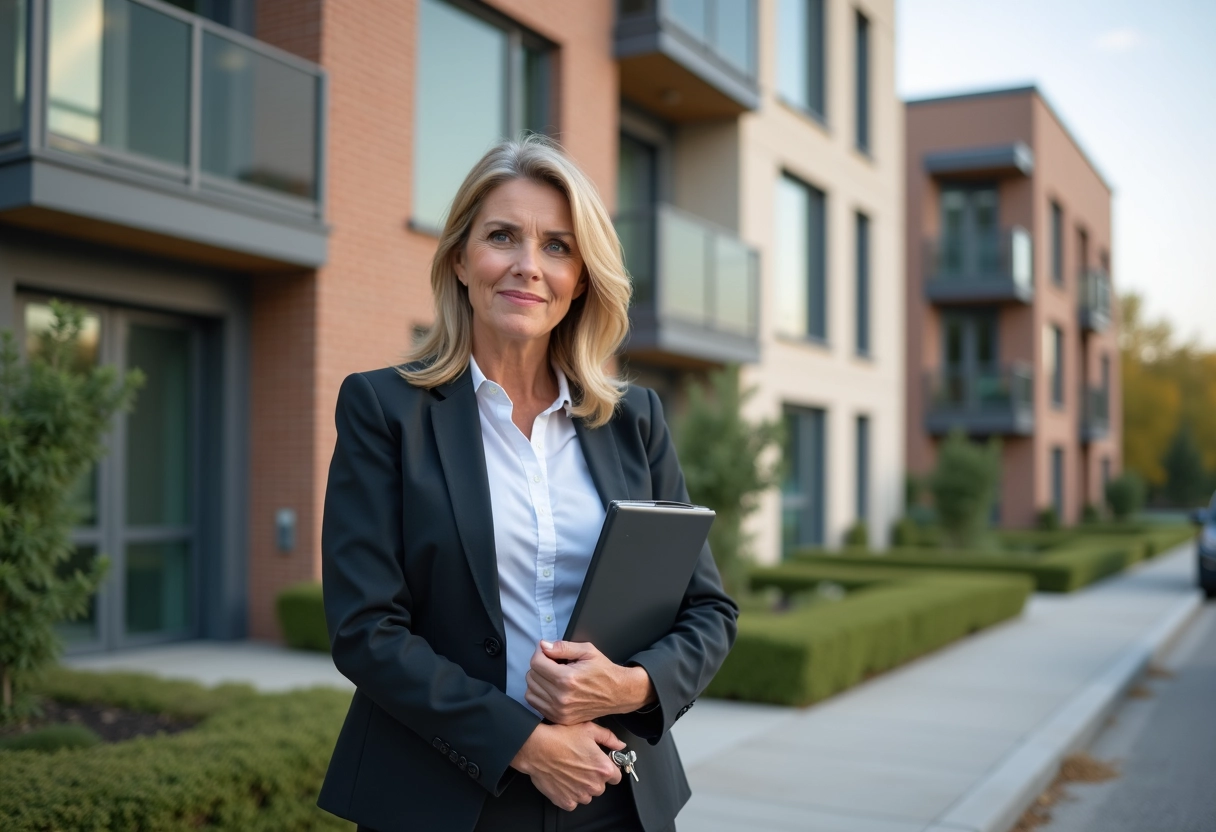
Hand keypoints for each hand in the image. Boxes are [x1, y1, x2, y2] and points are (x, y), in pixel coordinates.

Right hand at [510, 722, 623, 810]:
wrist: (537, 749)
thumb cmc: (561, 738)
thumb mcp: (589, 729)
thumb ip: (609, 738)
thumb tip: (619, 745)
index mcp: (603, 768)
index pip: (616, 777)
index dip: (609, 769)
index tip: (600, 765)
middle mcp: (594, 785)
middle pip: (601, 787)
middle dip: (594, 778)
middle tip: (582, 765)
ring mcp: (580, 796)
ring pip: (587, 795)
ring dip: (582, 787)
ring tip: (571, 772)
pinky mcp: (566, 802)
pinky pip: (573, 802)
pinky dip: (569, 794)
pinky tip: (563, 780)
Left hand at [525, 640, 655, 724]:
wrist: (618, 693)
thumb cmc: (604, 672)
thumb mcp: (587, 651)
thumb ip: (563, 647)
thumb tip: (543, 646)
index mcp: (567, 679)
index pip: (536, 663)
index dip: (540, 653)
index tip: (547, 652)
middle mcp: (561, 697)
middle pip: (531, 676)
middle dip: (539, 666)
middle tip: (552, 664)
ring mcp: (560, 710)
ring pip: (530, 692)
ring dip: (537, 681)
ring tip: (551, 676)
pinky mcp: (560, 718)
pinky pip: (536, 705)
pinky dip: (539, 695)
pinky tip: (551, 688)